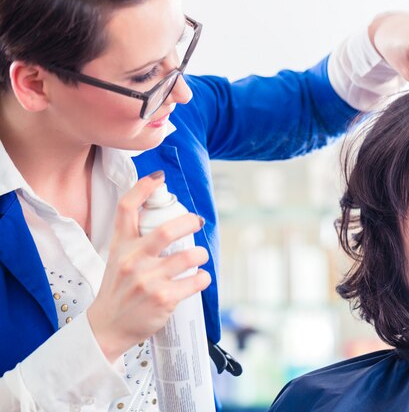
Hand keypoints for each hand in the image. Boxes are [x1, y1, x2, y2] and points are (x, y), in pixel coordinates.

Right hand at [87, 172, 209, 361]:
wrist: (107, 327)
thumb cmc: (118, 290)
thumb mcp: (117, 259)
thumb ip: (136, 240)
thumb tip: (167, 220)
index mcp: (120, 246)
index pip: (126, 208)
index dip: (143, 188)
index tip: (158, 178)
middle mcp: (132, 261)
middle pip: (165, 231)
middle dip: (188, 222)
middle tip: (197, 221)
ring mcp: (148, 281)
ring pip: (188, 257)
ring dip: (201, 254)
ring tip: (200, 256)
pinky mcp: (163, 299)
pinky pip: (195, 281)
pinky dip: (203, 277)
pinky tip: (200, 277)